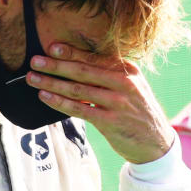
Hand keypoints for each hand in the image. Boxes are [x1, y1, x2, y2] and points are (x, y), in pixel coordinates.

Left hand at [26, 45, 175, 164]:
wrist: (156, 143)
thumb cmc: (137, 112)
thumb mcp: (132, 88)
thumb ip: (110, 76)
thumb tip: (76, 66)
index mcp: (129, 70)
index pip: (95, 57)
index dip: (71, 51)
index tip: (51, 46)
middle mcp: (124, 83)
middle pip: (83, 70)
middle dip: (55, 65)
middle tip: (34, 61)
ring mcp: (118, 102)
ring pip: (77, 90)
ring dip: (52, 83)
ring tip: (33, 79)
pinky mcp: (110, 122)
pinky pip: (78, 109)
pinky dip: (59, 102)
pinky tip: (45, 97)